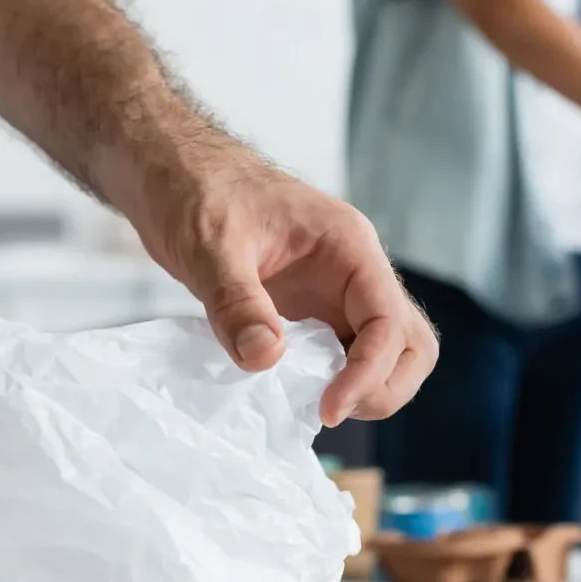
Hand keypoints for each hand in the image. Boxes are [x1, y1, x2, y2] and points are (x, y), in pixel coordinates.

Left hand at [121, 140, 436, 426]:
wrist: (168, 171)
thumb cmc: (193, 189)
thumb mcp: (209, 244)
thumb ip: (237, 302)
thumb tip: (267, 359)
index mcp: (348, 246)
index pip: (389, 321)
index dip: (369, 372)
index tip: (328, 407)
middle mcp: (355, 272)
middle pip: (412, 342)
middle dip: (385, 386)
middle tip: (330, 410)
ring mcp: (336, 294)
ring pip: (388, 353)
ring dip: (367, 389)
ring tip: (316, 408)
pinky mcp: (311, 313)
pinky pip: (342, 356)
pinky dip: (333, 384)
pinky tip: (293, 396)